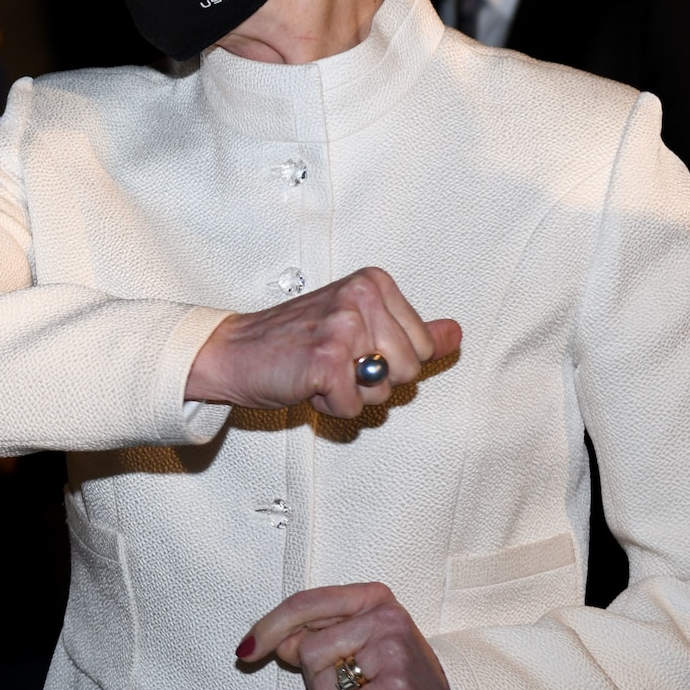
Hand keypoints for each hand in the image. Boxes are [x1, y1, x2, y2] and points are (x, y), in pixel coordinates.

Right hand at [184, 267, 460, 419]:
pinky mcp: (326, 359)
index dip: (389, 361)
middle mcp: (361, 297)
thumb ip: (410, 331)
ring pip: (385, 391)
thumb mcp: (358, 326)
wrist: (234, 351)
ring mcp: (343, 326)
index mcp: (373, 283)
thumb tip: (454, 334)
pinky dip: (330, 406)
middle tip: (335, 363)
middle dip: (374, 381)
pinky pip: (354, 406)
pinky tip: (307, 383)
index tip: (352, 348)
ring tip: (322, 373)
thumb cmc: (292, 340)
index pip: (424, 346)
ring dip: (353, 395)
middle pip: (410, 370)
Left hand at [240, 583, 464, 689]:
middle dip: (315, 676)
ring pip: (319, 679)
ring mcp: (394, 651)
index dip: (267, 627)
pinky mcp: (398, 689)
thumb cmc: (397, 678)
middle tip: (349, 684)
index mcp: (371, 597)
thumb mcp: (356, 646)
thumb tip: (270, 640)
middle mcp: (384, 616)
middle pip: (306, 648)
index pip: (303, 604)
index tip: (244, 650)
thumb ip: (315, 636)